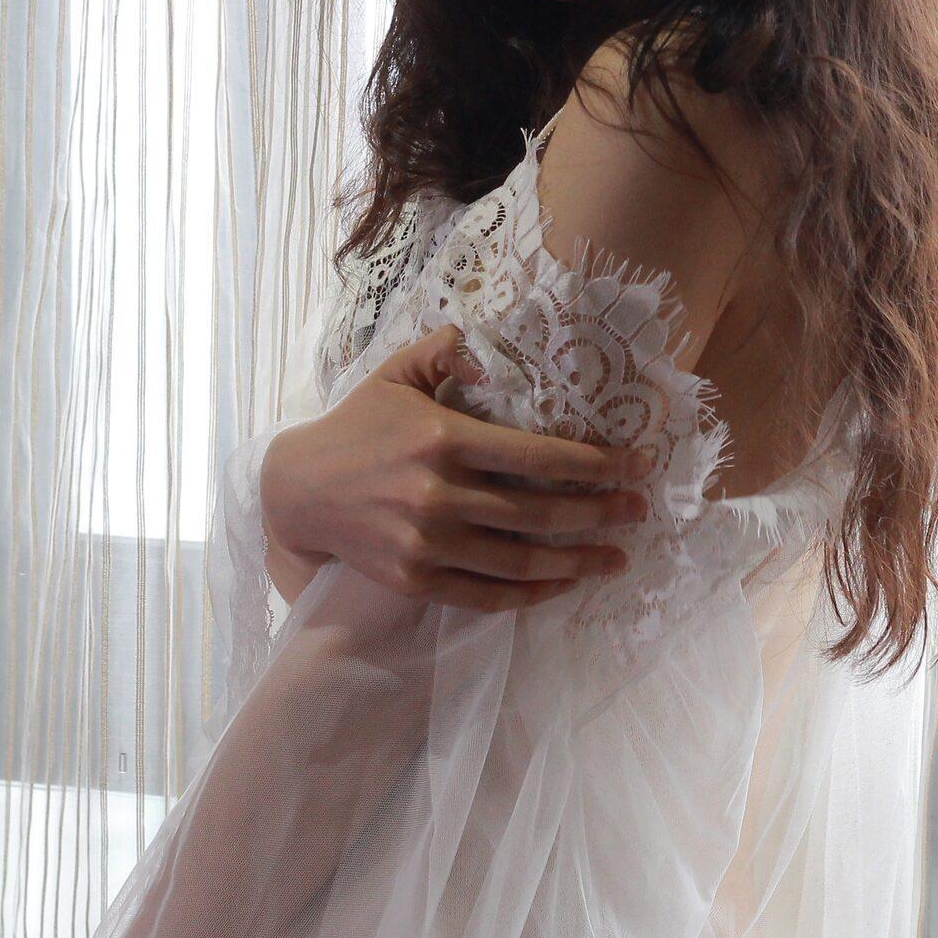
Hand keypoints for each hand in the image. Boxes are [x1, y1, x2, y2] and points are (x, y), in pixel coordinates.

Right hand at [259, 324, 650, 610]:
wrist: (297, 492)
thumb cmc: (356, 426)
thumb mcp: (395, 374)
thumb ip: (442, 349)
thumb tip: (486, 341)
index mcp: (444, 439)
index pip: (539, 456)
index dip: (597, 464)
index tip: (638, 465)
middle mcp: (439, 495)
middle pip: (541, 513)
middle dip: (602, 514)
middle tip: (640, 511)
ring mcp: (428, 544)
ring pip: (521, 562)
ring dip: (579, 563)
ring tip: (617, 558)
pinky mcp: (417, 581)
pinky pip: (487, 596)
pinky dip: (532, 595)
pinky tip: (563, 585)